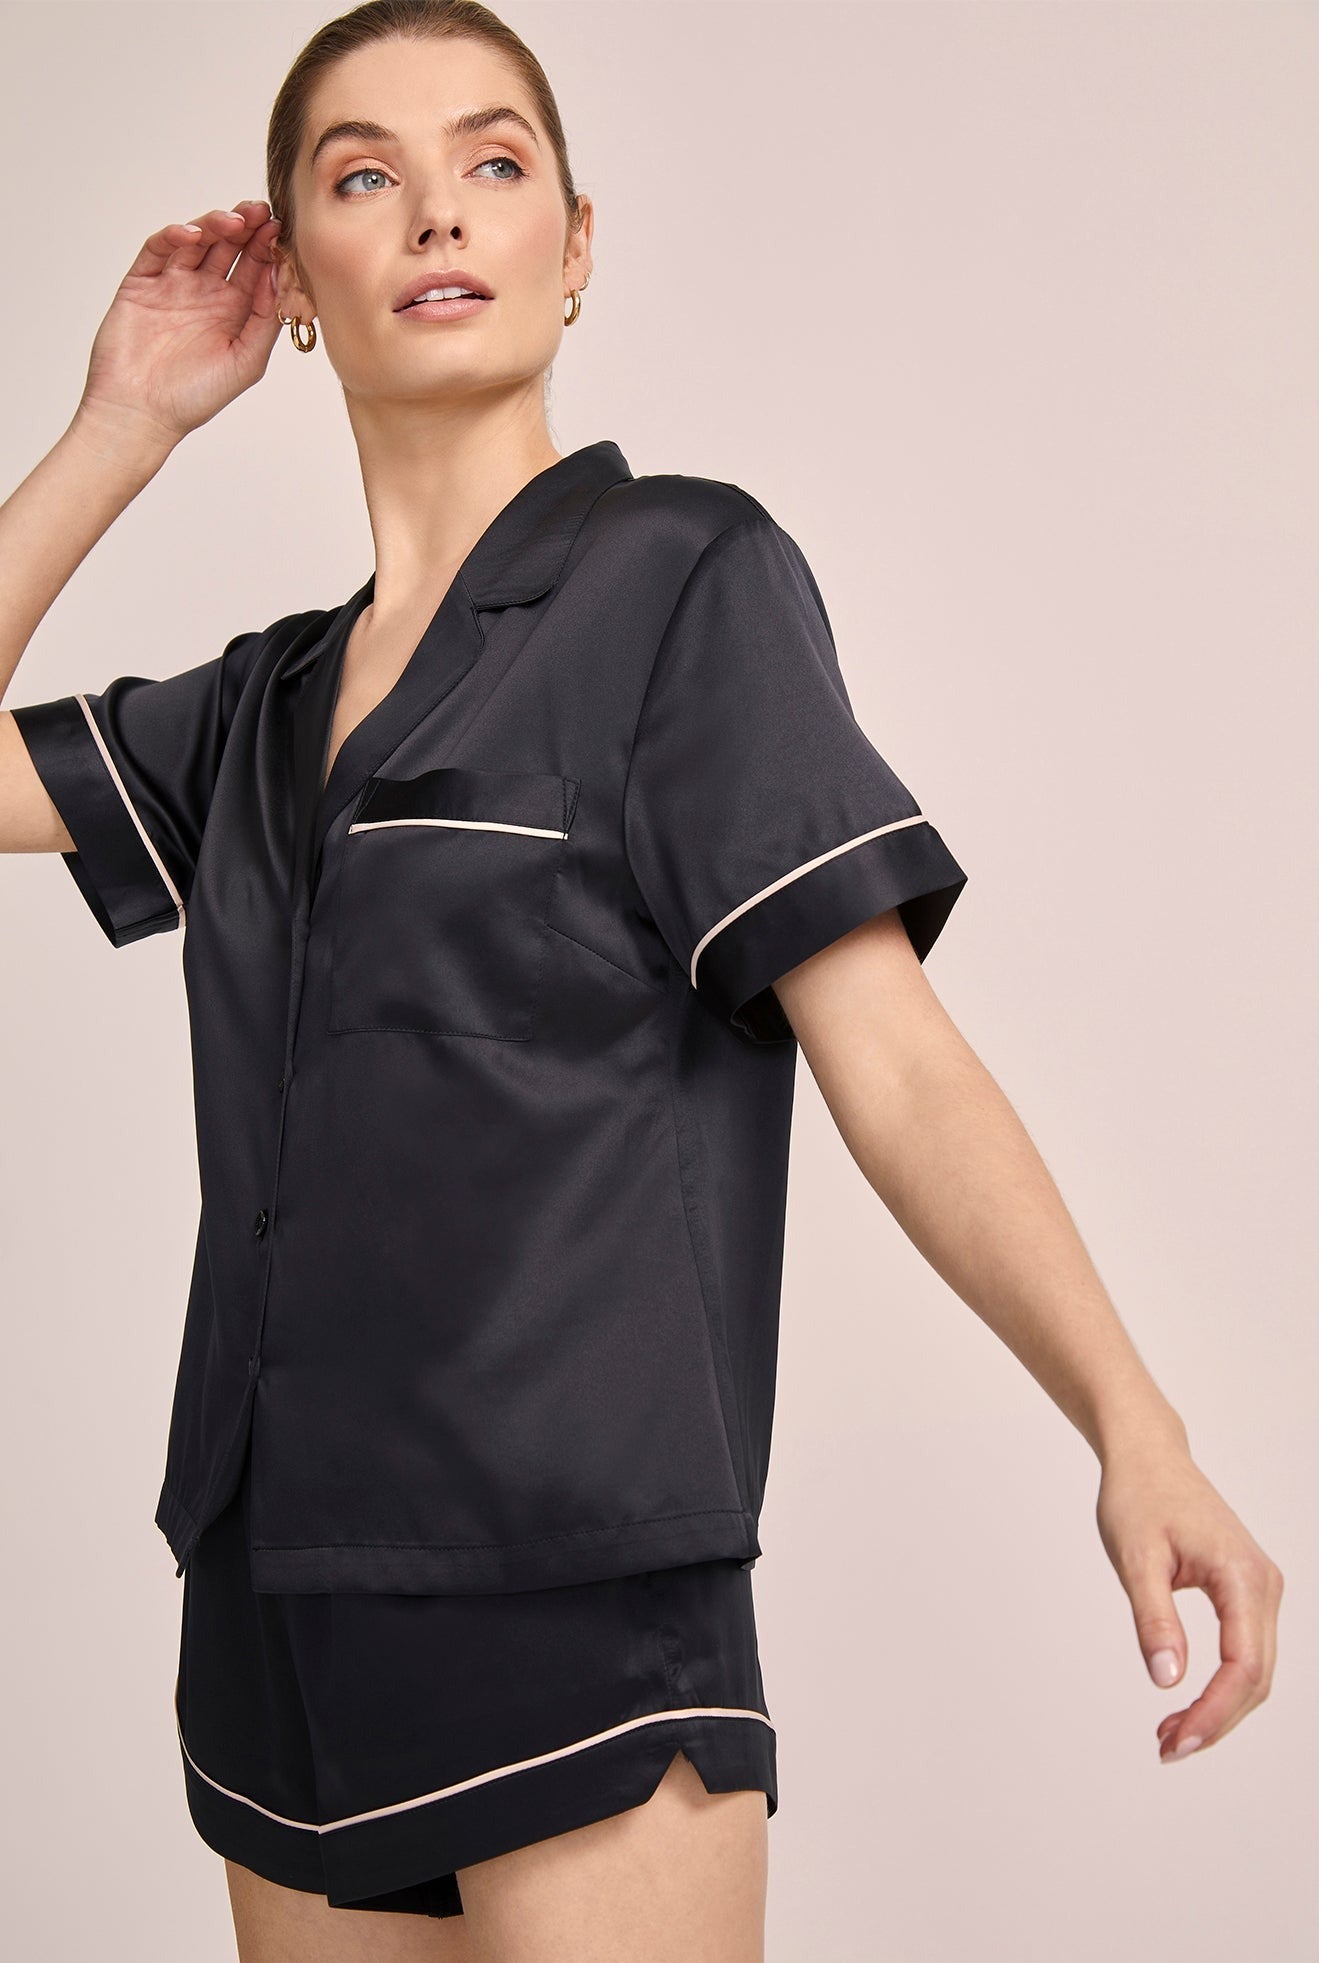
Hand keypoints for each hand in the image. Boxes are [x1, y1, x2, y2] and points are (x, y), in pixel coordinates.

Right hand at [74, 200, 285, 453]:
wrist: (141, 414)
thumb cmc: (195, 398)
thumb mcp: (247, 361)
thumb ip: (266, 319)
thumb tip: (283, 276)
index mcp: (234, 311)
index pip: (256, 267)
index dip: (269, 247)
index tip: (283, 231)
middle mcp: (205, 293)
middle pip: (229, 247)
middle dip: (247, 227)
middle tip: (262, 212)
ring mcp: (173, 285)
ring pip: (197, 241)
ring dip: (216, 225)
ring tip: (235, 221)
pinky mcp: (142, 282)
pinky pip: (159, 249)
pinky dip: (175, 236)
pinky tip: (193, 235)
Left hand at [1095, 1435, 1282, 1761]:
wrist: (1148, 1456)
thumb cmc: (1138, 1497)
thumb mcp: (1135, 1559)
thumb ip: (1154, 1619)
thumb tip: (1168, 1680)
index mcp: (1242, 1576)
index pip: (1243, 1666)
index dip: (1214, 1713)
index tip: (1176, 1740)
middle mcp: (1264, 1585)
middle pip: (1256, 1678)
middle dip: (1216, 1721)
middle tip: (1166, 1748)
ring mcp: (1260, 1588)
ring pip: (1255, 1670)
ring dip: (1219, 1709)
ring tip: (1171, 1734)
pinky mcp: (1247, 1590)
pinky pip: (1246, 1651)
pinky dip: (1221, 1685)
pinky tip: (1185, 1702)